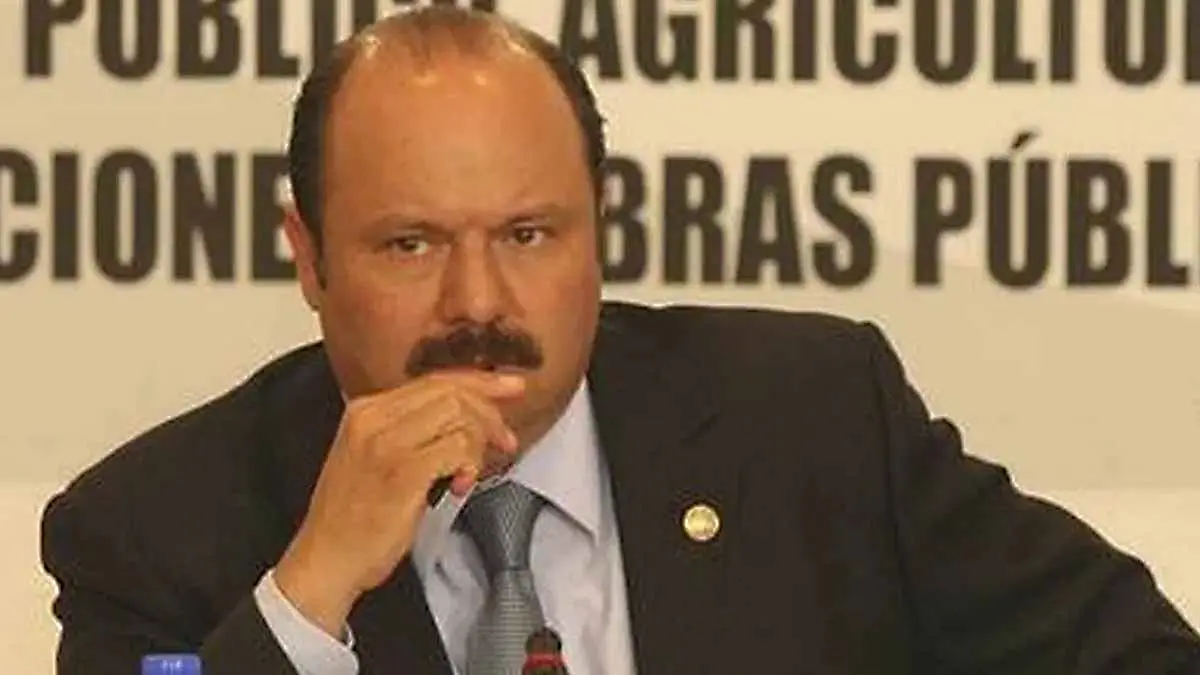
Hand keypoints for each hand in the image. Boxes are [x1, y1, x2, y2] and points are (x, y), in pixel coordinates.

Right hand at [273, 371, 524, 636]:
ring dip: (478, 444)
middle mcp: (373, 418)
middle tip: (504, 440)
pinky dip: (469, 464)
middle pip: (451, 392)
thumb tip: (464, 415)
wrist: (325, 559)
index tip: (510, 389)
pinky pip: (456, 448)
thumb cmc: (353, 517)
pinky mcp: (402, 472)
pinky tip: (459, 484)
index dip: (479, 383)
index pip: (435, 380)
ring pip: (458, 416)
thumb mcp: (373, 456)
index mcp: (365, 410)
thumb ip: (409, 429)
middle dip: (489, 413)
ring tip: (469, 472)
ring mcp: (386, 443)